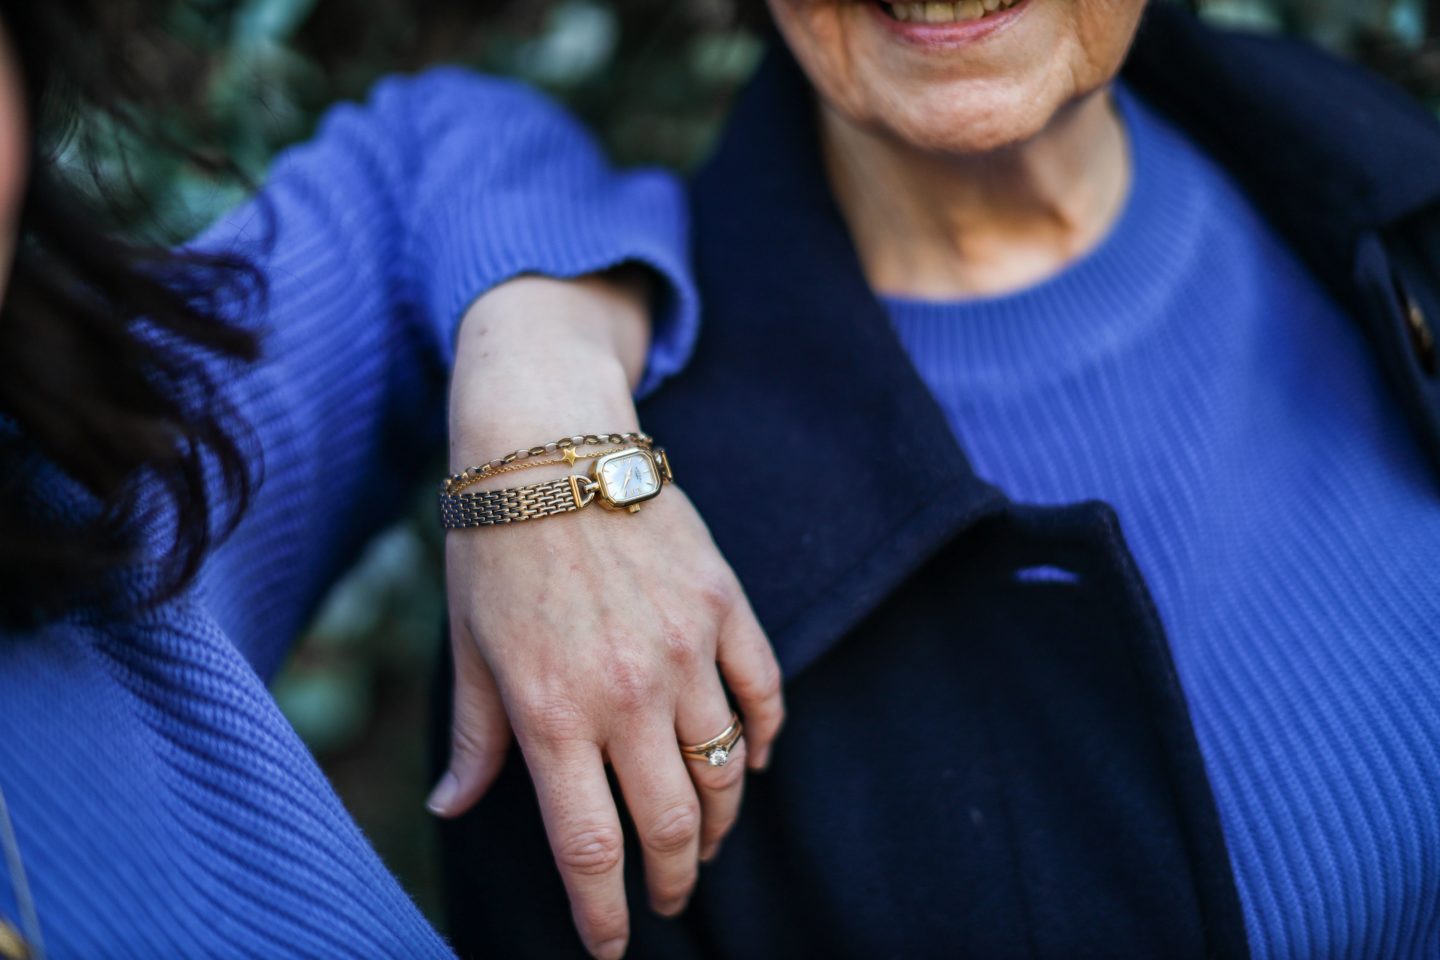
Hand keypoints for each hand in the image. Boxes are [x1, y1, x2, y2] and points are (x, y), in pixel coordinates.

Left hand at [427, 274, 785, 959]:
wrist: (549, 441)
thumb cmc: (494, 546)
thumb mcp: (469, 648)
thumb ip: (475, 739)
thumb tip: (452, 806)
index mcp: (551, 713)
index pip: (590, 848)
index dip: (606, 914)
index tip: (613, 945)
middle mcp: (626, 694)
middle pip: (671, 825)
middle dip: (673, 881)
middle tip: (669, 899)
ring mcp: (686, 650)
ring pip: (726, 771)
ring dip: (721, 823)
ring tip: (706, 840)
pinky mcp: (724, 608)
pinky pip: (765, 696)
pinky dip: (764, 741)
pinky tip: (752, 761)